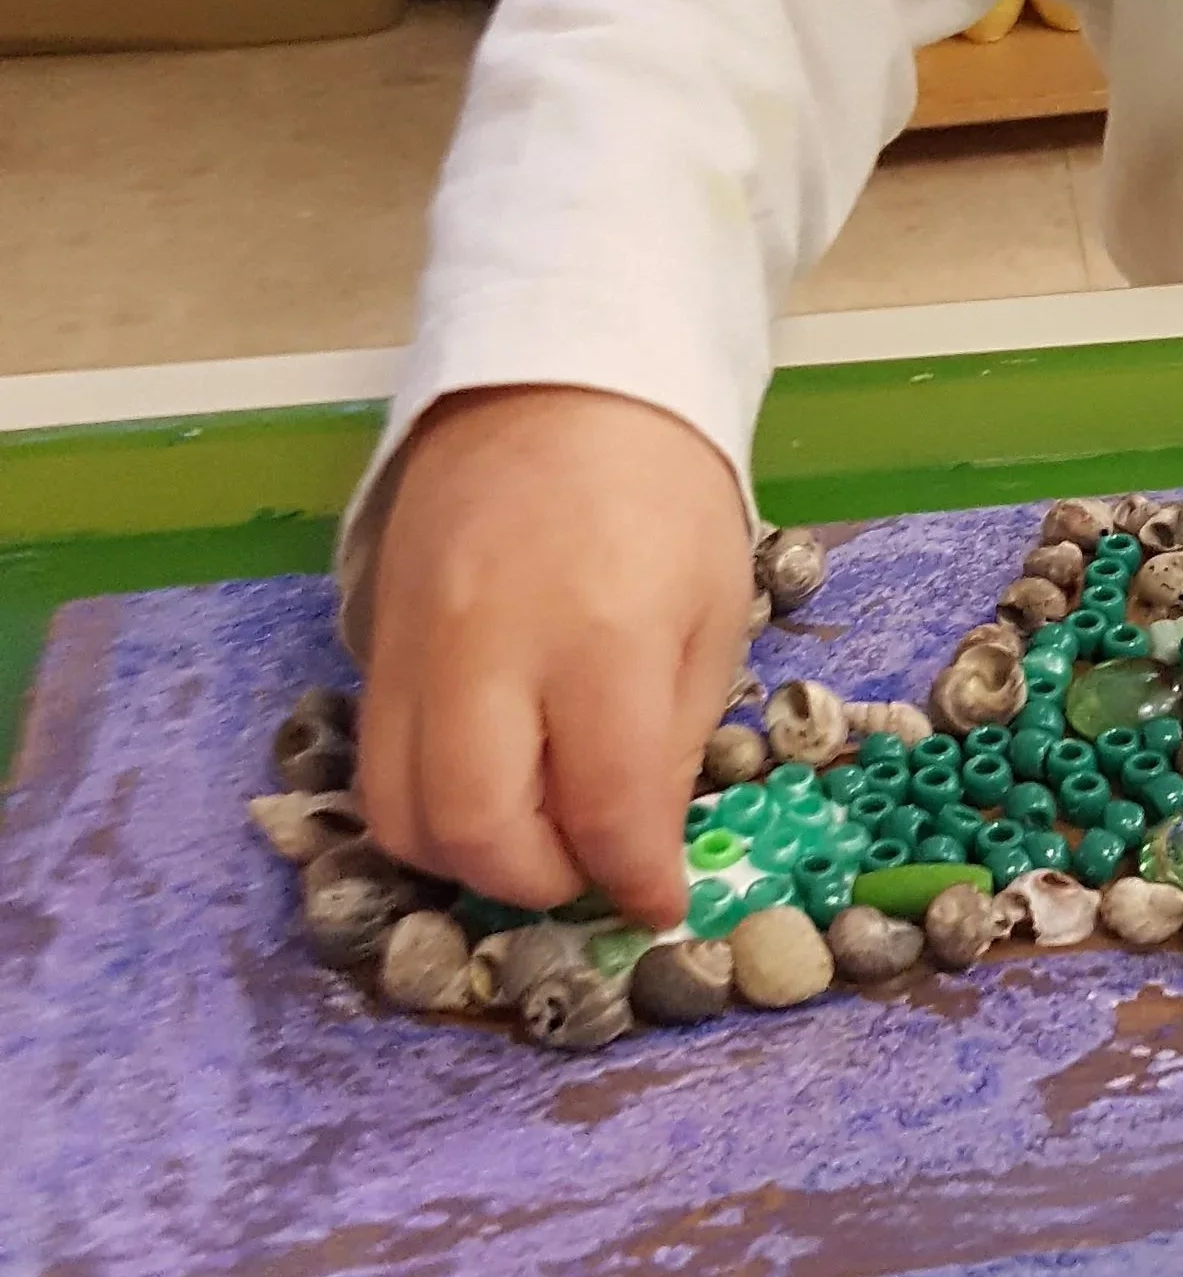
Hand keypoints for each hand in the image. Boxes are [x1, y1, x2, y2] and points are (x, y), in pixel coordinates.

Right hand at [357, 386, 752, 928]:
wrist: (561, 374)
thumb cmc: (665, 493)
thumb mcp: (714, 609)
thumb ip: (673, 737)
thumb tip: (640, 851)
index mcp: (603, 638)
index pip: (603, 810)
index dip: (634, 880)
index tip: (657, 902)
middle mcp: (492, 650)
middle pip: (477, 831)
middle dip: (536, 883)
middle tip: (586, 868)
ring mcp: (417, 644)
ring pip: (401, 813)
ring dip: (467, 856)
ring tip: (532, 833)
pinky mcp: (374, 634)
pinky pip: (377, 758)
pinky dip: (425, 801)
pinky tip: (485, 779)